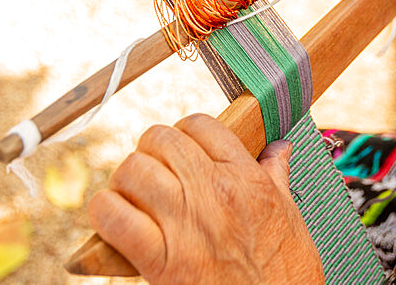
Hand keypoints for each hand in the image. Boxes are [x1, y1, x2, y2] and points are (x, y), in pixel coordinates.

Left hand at [88, 114, 323, 284]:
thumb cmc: (286, 272)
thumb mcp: (290, 216)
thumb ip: (276, 176)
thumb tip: (278, 150)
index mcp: (246, 178)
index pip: (200, 124)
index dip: (184, 133)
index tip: (181, 151)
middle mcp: (214, 193)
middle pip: (160, 139)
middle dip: (151, 151)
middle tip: (154, 173)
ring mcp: (185, 225)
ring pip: (132, 170)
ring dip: (126, 181)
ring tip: (133, 197)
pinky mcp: (160, 261)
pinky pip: (114, 217)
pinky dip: (105, 213)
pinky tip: (113, 220)